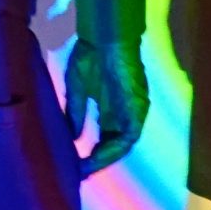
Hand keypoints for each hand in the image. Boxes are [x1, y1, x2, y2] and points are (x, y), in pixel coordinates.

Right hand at [65, 38, 147, 177]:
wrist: (106, 36)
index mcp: (112, 108)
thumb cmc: (92, 55)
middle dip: (98, 160)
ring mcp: (134, 110)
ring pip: (123, 143)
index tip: (75, 166)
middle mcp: (125, 112)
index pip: (106, 138)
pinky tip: (97, 156)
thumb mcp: (78, 89)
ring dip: (105, 158)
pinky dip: (113, 148)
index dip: (93, 153)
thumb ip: (77, 113)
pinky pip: (129, 135)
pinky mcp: (137, 107)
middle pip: (115, 145)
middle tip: (79, 173)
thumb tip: (72, 138)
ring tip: (86, 169)